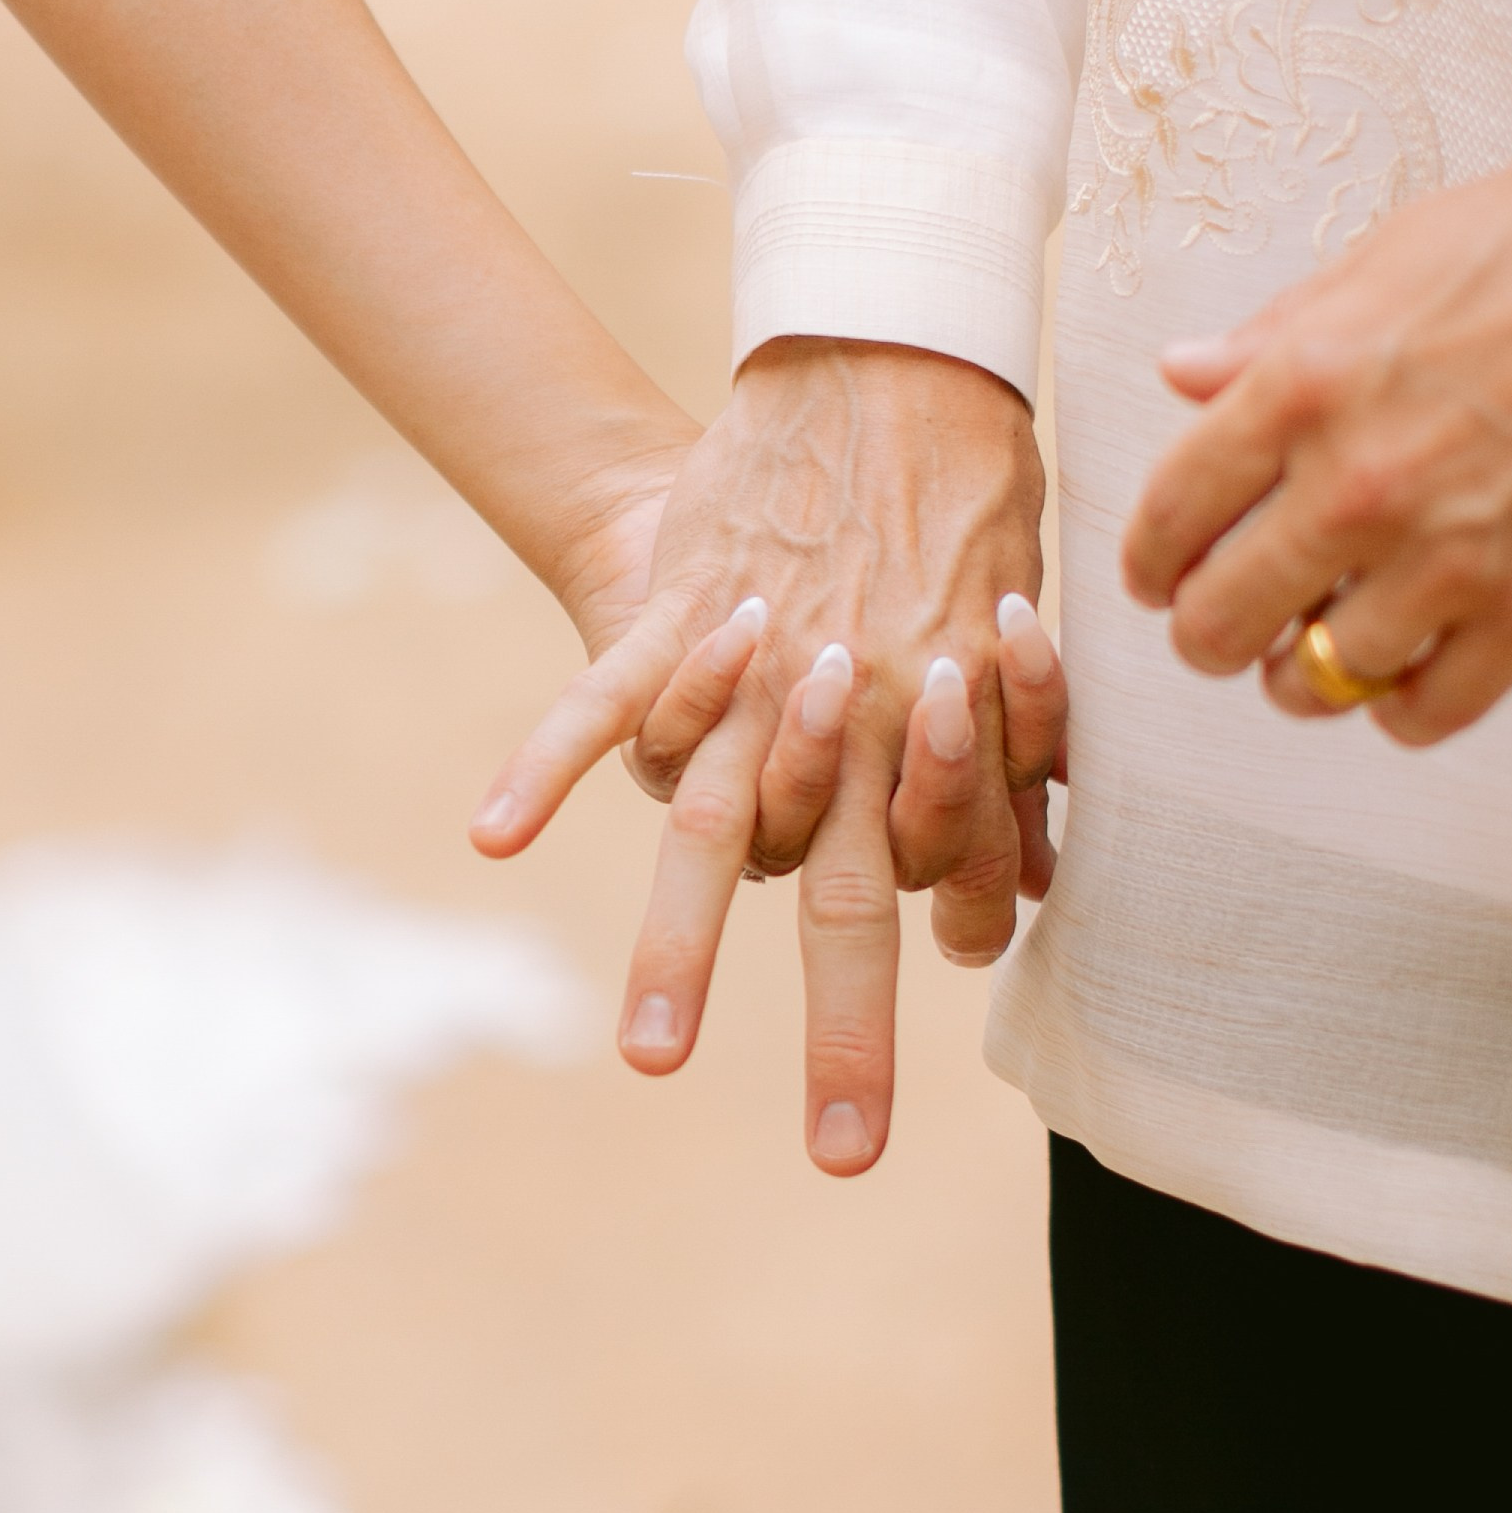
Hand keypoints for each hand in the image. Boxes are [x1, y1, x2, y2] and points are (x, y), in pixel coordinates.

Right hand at [472, 341, 1066, 1174]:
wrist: (888, 356)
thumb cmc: (969, 491)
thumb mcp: (1017, 619)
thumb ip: (1009, 751)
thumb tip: (1021, 882)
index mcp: (945, 726)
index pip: (957, 873)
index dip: (962, 931)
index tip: (956, 981)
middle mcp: (854, 721)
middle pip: (850, 899)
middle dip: (851, 1032)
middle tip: (846, 1156)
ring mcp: (754, 674)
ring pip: (712, 827)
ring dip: (680, 950)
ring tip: (650, 1060)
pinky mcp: (677, 611)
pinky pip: (602, 700)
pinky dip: (543, 764)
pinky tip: (490, 835)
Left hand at [1123, 126, 1511, 740]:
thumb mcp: (1393, 253)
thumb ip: (1279, 332)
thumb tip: (1187, 374)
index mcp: (1304, 384)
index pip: (1170, 510)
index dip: (1150, 559)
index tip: (1158, 573)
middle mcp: (1358, 482)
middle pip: (1220, 618)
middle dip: (1207, 632)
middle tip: (1222, 626)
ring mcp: (1447, 557)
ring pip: (1315, 679)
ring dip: (1300, 676)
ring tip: (1312, 652)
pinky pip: (1426, 710)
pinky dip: (1399, 705)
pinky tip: (1403, 670)